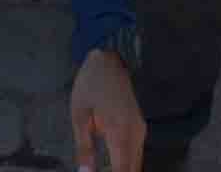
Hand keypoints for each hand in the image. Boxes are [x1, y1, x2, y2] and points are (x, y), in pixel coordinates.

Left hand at [68, 52, 145, 171]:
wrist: (108, 60)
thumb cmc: (90, 86)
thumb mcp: (80, 116)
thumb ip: (84, 148)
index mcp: (119, 131)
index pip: (123, 170)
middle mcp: (135, 133)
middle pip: (133, 169)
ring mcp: (140, 129)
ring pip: (137, 163)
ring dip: (125, 171)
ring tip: (108, 171)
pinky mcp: (140, 127)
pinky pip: (137, 153)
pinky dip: (128, 165)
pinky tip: (116, 167)